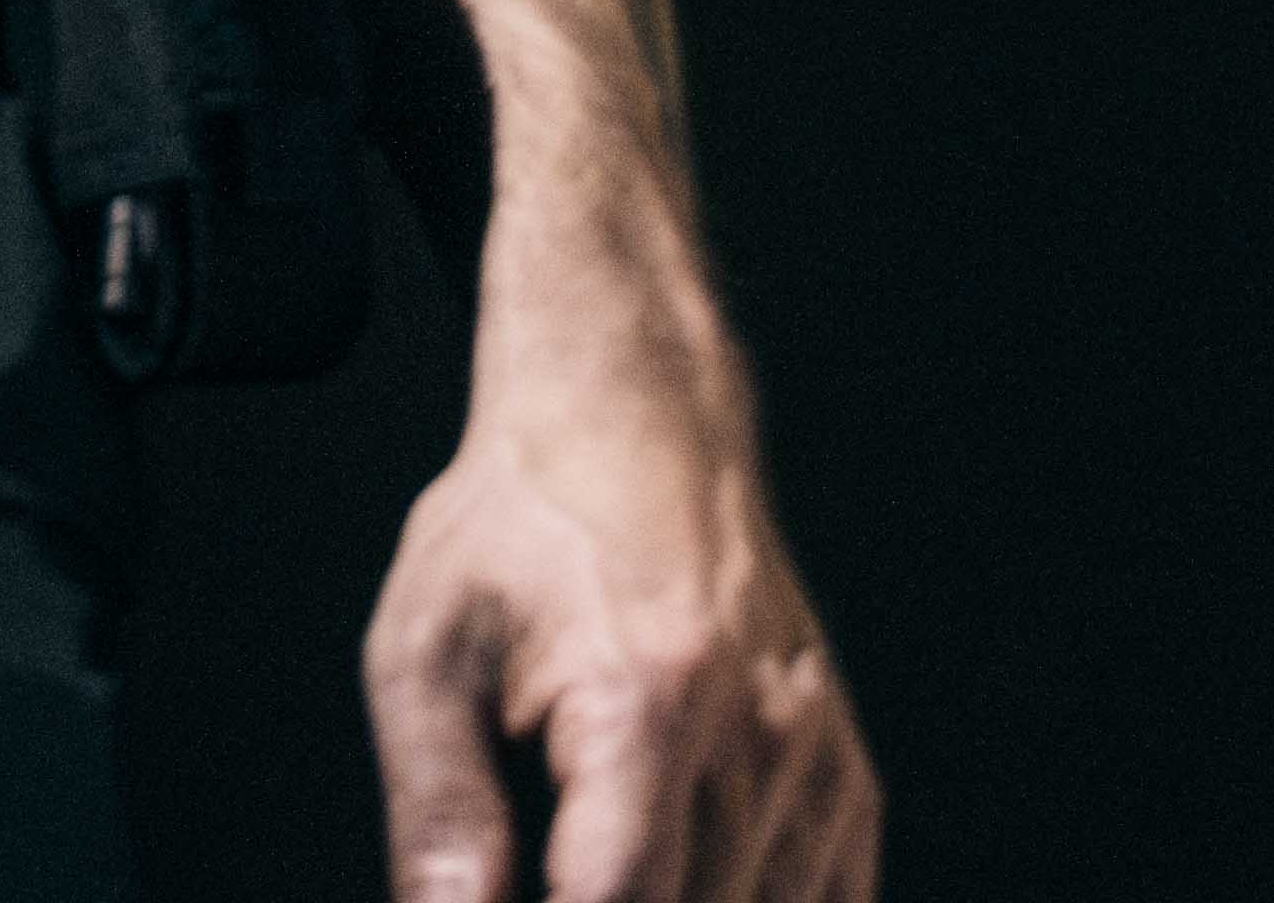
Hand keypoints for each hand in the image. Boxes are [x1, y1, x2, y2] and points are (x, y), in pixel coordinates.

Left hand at [363, 270, 877, 902]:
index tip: (516, 900)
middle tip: (545, 856)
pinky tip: (681, 869)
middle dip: (611, 902)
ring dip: (680, 900)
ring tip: (592, 845)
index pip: (617, 902)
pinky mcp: (848, 774)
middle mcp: (757, 737)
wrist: (638, 418)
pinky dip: (753, 902)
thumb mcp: (424, 649)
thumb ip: (437, 808)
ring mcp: (818, 759)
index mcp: (645, 700)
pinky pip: (826, 902)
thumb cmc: (514, 531)